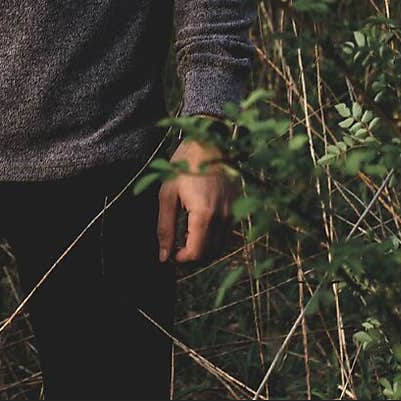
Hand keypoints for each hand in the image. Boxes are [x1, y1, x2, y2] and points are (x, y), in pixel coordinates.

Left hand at [157, 137, 236, 264]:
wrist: (209, 141)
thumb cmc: (184, 164)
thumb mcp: (167, 194)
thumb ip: (165, 227)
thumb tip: (163, 256)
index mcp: (204, 214)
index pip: (196, 253)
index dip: (182, 259)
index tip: (171, 254)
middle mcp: (222, 217)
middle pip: (210, 254)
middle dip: (192, 258)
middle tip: (177, 249)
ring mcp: (232, 212)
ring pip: (220, 247)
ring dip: (204, 250)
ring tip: (187, 240)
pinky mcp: (237, 206)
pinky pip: (227, 233)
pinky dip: (214, 239)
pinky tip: (200, 229)